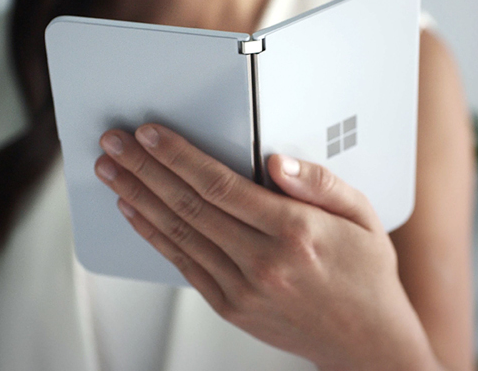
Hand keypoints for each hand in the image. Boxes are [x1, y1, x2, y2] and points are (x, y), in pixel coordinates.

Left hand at [94, 124, 439, 369]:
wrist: (366, 343)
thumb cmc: (365, 275)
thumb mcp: (362, 217)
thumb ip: (319, 182)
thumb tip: (275, 161)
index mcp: (296, 231)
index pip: (221, 184)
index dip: (180, 156)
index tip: (151, 134)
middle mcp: (264, 261)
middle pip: (189, 205)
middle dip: (145, 168)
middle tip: (114, 144)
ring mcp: (242, 289)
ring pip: (178, 233)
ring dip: (138, 198)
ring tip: (111, 172)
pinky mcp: (230, 306)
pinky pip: (183, 264)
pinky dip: (153, 235)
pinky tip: (133, 211)